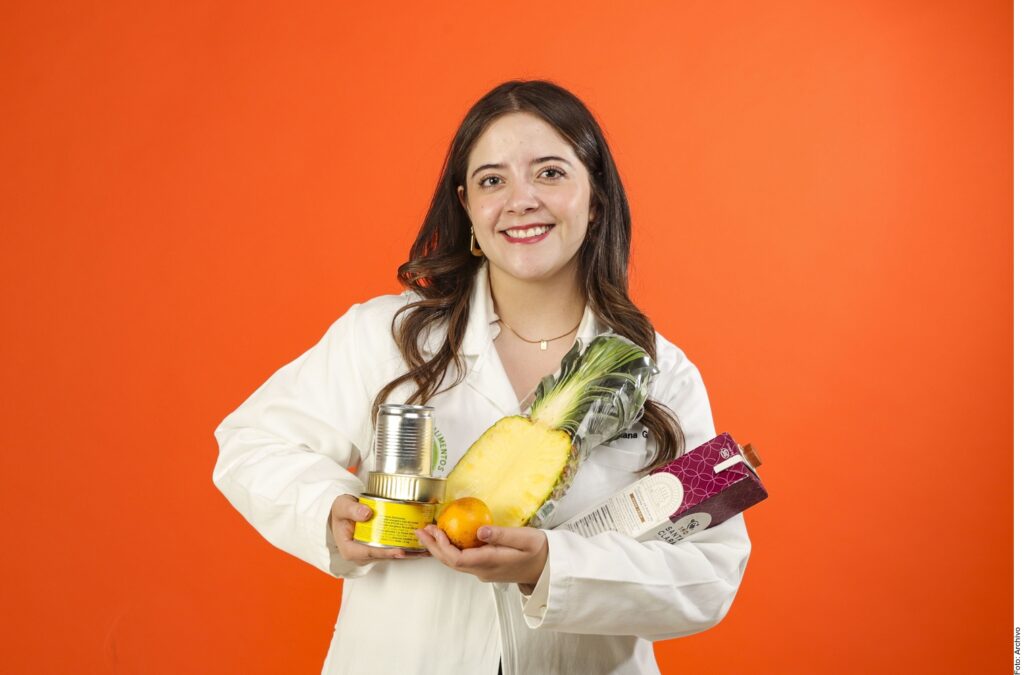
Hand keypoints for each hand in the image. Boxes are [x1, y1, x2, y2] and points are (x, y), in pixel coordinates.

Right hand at [330, 495, 427, 563]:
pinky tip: (421, 546)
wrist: (341, 512)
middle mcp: (361, 555)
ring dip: (409, 553)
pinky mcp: (377, 549)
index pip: (370, 552)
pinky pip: (393, 549)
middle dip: (403, 554)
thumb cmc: (340, 510)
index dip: (386, 552)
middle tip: (421, 549)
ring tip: (426, 548)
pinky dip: (407, 548)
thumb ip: (352, 509)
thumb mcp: (342, 506)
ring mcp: (370, 553)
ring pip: (391, 555)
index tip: (400, 551)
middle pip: (384, 556)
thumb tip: (367, 513)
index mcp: (350, 549)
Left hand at [414, 523, 547, 587]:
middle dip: (434, 547)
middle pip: (451, 562)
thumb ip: (502, 535)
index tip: (435, 530)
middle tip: (420, 531)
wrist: (548, 568)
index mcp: (490, 563)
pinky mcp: (485, 568)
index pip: (458, 558)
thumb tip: (480, 530)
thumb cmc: (539, 550)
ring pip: (455, 562)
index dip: (442, 546)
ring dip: (439, 549)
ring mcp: (483, 571)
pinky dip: (450, 549)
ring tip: (428, 533)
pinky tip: (447, 538)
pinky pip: (462, 560)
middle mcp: (483, 570)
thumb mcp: (525, 538)